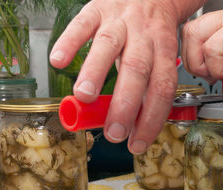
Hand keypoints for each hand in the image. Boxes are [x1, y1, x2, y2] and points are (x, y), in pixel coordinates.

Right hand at [50, 0, 191, 153]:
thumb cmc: (153, 32)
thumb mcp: (160, 57)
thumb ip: (149, 87)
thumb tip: (137, 126)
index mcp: (163, 51)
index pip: (162, 88)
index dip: (151, 119)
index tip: (138, 143)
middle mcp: (143, 36)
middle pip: (138, 69)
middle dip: (125, 105)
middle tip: (114, 132)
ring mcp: (120, 21)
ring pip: (109, 44)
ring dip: (96, 71)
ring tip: (84, 97)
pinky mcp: (98, 9)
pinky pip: (82, 22)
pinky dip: (69, 41)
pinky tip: (58, 61)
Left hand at [181, 1, 222, 81]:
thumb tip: (222, 69)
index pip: (197, 31)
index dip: (195, 53)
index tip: (208, 70)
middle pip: (189, 31)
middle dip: (195, 60)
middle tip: (213, 73)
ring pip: (195, 37)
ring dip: (206, 63)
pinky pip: (214, 49)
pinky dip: (220, 66)